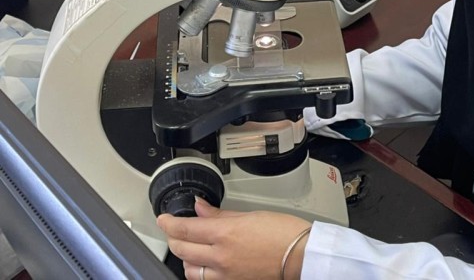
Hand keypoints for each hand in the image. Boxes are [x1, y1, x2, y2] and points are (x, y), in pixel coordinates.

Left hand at [157, 197, 311, 279]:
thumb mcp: (250, 214)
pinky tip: (203, 265)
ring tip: (189, 248)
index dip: (169, 223)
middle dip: (173, 238)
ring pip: (189, 270)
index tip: (164, 219)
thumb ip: (220, 213)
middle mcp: (221, 256)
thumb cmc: (283, 232)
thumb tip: (201, 208)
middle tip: (173, 230)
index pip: (185, 229)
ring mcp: (225, 274)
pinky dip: (199, 272)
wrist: (301, 255)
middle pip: (182, 249)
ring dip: (185, 258)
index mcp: (226, 233)